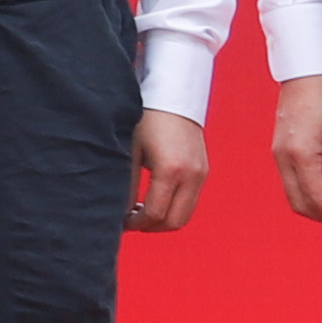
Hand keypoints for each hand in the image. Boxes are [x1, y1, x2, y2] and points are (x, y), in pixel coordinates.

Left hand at [124, 109, 209, 233]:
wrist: (173, 95)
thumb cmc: (145, 119)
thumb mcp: (130, 150)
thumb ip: (125, 184)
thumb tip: (118, 213)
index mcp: (171, 170)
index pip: (155, 213)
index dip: (135, 223)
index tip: (119, 222)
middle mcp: (192, 175)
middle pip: (175, 222)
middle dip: (151, 227)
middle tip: (130, 221)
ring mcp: (201, 174)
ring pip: (185, 215)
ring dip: (163, 219)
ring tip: (140, 210)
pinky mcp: (204, 170)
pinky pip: (190, 201)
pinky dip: (174, 207)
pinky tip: (154, 198)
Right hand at [266, 73, 321, 231]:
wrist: (306, 70)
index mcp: (300, 155)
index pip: (317, 201)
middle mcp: (283, 158)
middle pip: (301, 205)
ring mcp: (278, 154)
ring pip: (294, 196)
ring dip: (317, 205)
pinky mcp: (280, 149)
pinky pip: (291, 181)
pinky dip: (309, 191)